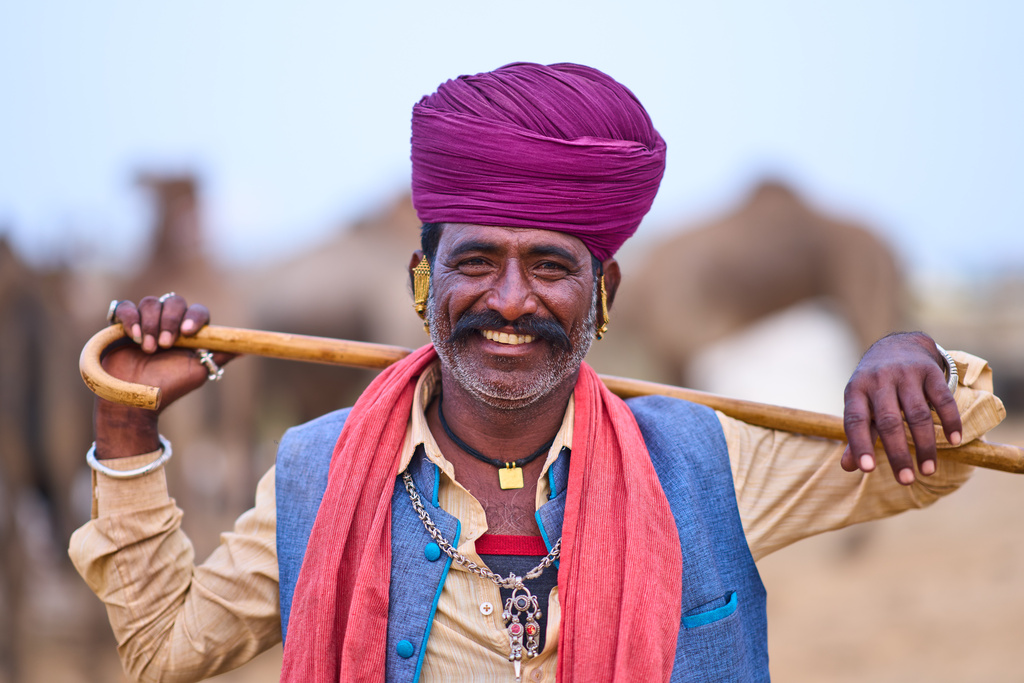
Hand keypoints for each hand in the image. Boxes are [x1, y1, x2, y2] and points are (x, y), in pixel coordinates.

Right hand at [94, 294, 232, 458]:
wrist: (136, 401)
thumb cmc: (168, 387)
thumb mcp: (198, 370)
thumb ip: (218, 356)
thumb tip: (245, 348)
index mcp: (188, 332)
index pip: (197, 311)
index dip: (193, 317)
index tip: (188, 333)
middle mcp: (167, 323)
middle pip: (175, 301)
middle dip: (171, 321)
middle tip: (165, 344)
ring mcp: (144, 322)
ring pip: (151, 303)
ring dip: (151, 323)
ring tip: (149, 348)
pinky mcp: (121, 325)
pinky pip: (125, 307)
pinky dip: (131, 318)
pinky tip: (134, 337)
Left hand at [841, 332, 961, 484]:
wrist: (898, 345)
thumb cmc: (875, 386)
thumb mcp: (861, 404)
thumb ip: (857, 435)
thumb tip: (847, 467)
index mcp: (856, 390)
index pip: (855, 420)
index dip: (860, 445)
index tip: (867, 469)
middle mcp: (879, 380)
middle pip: (888, 421)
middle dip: (897, 453)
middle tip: (905, 480)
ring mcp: (905, 374)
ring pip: (917, 414)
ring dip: (925, 445)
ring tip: (928, 471)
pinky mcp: (930, 371)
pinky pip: (943, 399)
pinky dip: (950, 421)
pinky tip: (955, 441)